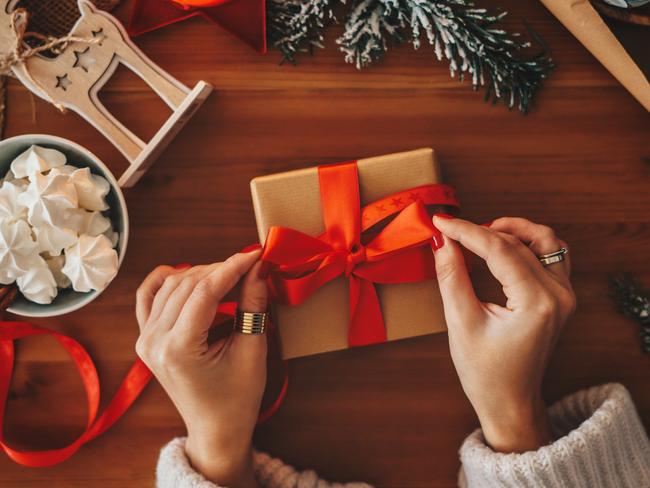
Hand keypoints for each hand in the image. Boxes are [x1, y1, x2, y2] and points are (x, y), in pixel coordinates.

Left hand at [135, 251, 266, 487]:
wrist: (215, 430)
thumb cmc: (237, 399)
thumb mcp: (252, 351)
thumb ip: (253, 305)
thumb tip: (258, 268)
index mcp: (179, 349)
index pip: (205, 291)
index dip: (232, 268)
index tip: (255, 254)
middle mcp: (154, 341)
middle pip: (188, 285)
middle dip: (221, 269)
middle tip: (250, 266)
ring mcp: (145, 340)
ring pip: (171, 286)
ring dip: (201, 274)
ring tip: (230, 276)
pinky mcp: (146, 339)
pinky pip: (148, 298)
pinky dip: (165, 281)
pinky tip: (182, 272)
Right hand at [432, 216, 575, 452]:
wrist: (510, 401)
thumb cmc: (485, 371)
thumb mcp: (461, 323)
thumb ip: (452, 276)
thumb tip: (442, 241)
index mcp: (537, 303)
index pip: (500, 250)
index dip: (466, 231)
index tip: (440, 221)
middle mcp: (559, 295)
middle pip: (518, 243)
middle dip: (480, 231)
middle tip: (449, 230)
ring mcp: (565, 294)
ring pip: (543, 240)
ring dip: (512, 230)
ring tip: (480, 232)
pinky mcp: (561, 296)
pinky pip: (552, 253)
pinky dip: (527, 242)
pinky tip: (503, 244)